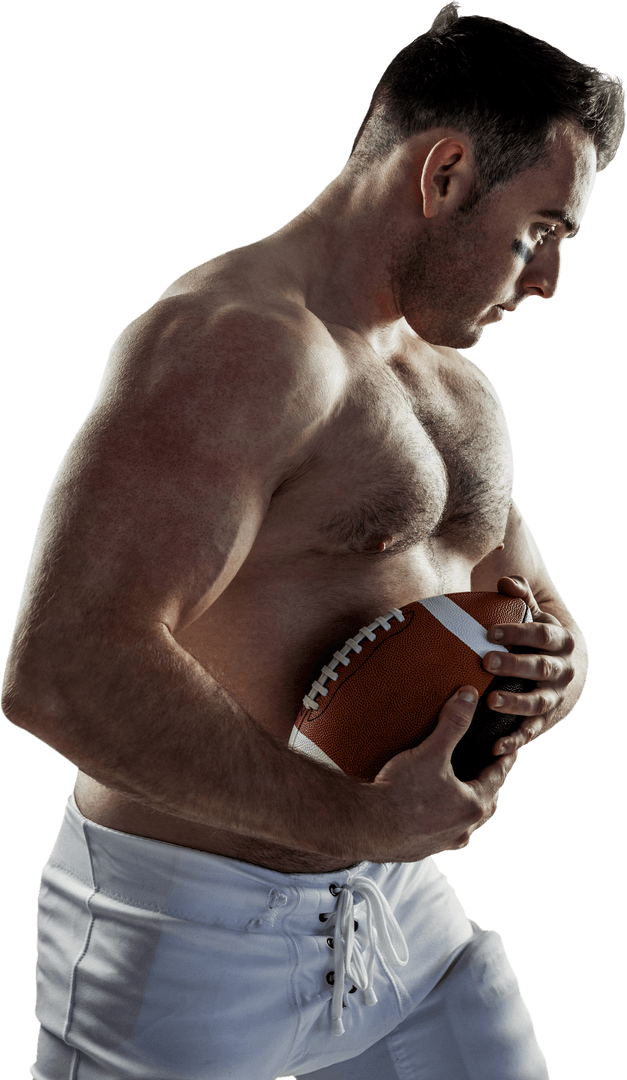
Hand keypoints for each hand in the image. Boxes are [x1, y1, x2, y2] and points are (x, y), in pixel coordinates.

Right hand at [372, 686, 517, 860]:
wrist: (367, 826)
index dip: (504, 760)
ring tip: (463, 790)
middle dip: (490, 784)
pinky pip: (445, 833)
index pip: (498, 777)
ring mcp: (445, 842)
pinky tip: (436, 811)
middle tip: (489, 769)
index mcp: (473, 805)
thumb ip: (453, 723)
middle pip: (487, 803)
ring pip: (468, 822)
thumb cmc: (401, 791)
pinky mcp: (425, 849)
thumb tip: (469, 696)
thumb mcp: (431, 752)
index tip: (510, 750)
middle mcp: (464, 828)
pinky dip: (447, 819)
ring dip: (469, 805)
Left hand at [483, 576, 575, 755]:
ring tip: (491, 701)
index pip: (542, 635)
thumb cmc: (533, 635)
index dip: (519, 632)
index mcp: (560, 640)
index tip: (490, 632)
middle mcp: (562, 670)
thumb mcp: (532, 613)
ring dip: (515, 703)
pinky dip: (515, 741)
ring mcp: (554, 696)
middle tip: (486, 662)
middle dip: (514, 665)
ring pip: (538, 702)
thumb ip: (519, 595)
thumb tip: (505, 582)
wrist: (558, 667)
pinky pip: (530, 731)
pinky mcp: (543, 720)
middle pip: (541, 668)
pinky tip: (496, 747)